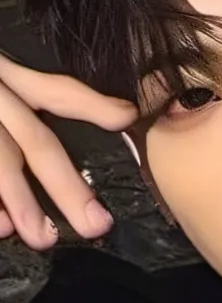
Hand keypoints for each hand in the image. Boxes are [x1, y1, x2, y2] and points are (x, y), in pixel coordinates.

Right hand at [0, 52, 137, 249]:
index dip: (92, 106)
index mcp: (1, 73)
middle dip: (63, 184)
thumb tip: (108, 112)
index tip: (127, 119)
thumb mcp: (5, 65)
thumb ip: (37, 86)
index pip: (54, 91)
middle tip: (95, 223)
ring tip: (42, 237)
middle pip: (31, 141)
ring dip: (18, 202)